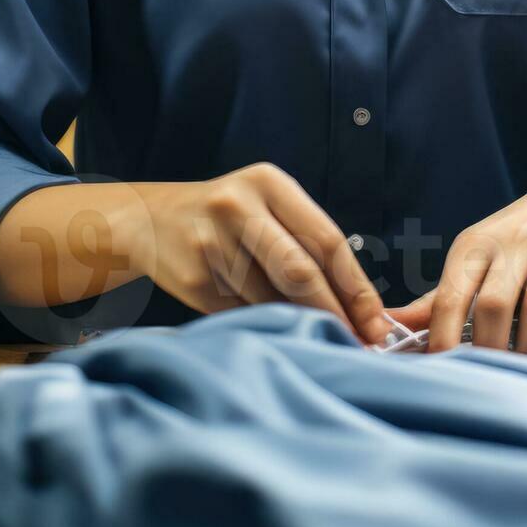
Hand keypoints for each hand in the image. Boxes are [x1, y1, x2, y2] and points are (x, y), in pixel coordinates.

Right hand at [138, 164, 391, 343]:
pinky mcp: (194, 276)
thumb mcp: (266, 208)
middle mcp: (239, 207)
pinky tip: (266, 323)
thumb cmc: (228, 218)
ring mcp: (212, 242)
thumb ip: (306, 245)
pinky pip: (244, 312)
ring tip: (313, 333)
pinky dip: (263, 322)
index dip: (356, 286)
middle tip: (357, 343)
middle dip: (334, 312)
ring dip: (297, 322)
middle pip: (300, 271)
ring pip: (272, 299)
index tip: (377, 321)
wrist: (150, 220)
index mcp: (269, 183)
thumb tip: (360, 308)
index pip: (327, 239)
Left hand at [392, 164, 526, 359]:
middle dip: (490, 349)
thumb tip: (388, 324)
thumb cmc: (513, 238)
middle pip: (494, 305)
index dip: (442, 339)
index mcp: (474, 247)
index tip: (443, 372)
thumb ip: (436, 297)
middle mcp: (514, 243)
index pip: (450, 296)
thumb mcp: (472, 257)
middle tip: (492, 378)